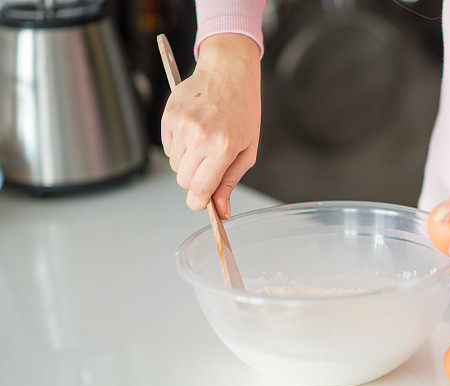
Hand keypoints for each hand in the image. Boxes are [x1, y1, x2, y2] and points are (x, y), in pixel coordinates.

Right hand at [161, 34, 261, 218]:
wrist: (229, 73)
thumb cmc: (243, 111)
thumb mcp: (246, 151)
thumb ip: (230, 183)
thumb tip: (221, 212)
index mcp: (223, 147)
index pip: (200, 189)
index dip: (199, 202)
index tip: (202, 203)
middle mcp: (200, 136)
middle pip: (184, 181)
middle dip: (196, 181)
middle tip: (210, 166)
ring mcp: (182, 125)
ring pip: (175, 166)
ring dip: (188, 162)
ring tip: (204, 143)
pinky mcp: (169, 116)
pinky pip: (167, 148)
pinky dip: (179, 147)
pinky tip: (194, 132)